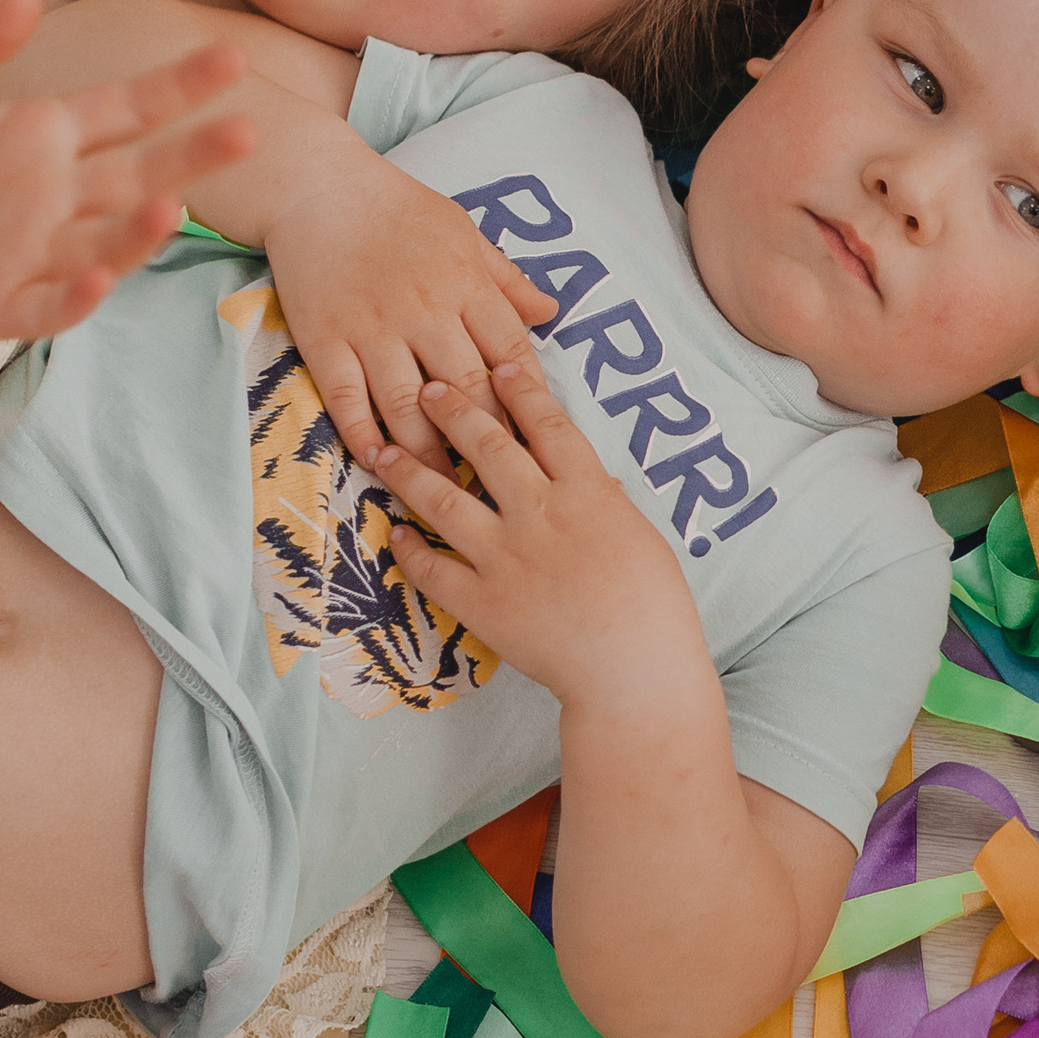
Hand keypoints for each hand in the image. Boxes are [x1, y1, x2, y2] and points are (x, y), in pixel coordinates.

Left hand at [0, 0, 251, 346]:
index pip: (130, 108)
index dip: (182, 87)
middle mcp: (57, 195)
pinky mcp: (1, 306)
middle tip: (246, 133)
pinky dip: (78, 294)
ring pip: (107, 242)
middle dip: (194, 156)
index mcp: (47, 137)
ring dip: (141, 230)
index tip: (233, 58)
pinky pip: (51, 305)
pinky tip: (97, 276)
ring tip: (170, 204)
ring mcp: (36, 253)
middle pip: (140, 173)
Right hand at [259, 144, 556, 467]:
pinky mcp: (325, 338)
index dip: (526, 402)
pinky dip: (363, 436)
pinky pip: (347, 398)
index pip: (510, 355)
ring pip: (407, 407)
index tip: (536, 439)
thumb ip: (505, 279)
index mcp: (465, 284)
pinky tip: (378, 463)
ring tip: (445, 490)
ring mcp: (372, 327)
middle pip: (465, 390)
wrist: (319, 187)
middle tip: (499, 484)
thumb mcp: (464, 233)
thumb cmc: (399, 209)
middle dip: (485, 442)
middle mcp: (424, 310)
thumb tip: (551, 312)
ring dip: (428, 454)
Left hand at [375, 347, 712, 713]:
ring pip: (445, 500)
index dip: (520, 390)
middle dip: (455, 410)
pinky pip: (433, 569)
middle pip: (488, 446)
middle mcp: (540, 514)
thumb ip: (604, 501)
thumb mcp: (638, 534)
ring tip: (384, 451)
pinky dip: (411, 551)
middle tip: (428, 388)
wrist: (633, 671)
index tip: (498, 366)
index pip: (547, 424)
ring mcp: (505, 557)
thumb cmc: (654, 605)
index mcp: (587, 492)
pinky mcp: (482, 602)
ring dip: (410, 472)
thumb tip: (591, 477)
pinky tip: (398, 535)